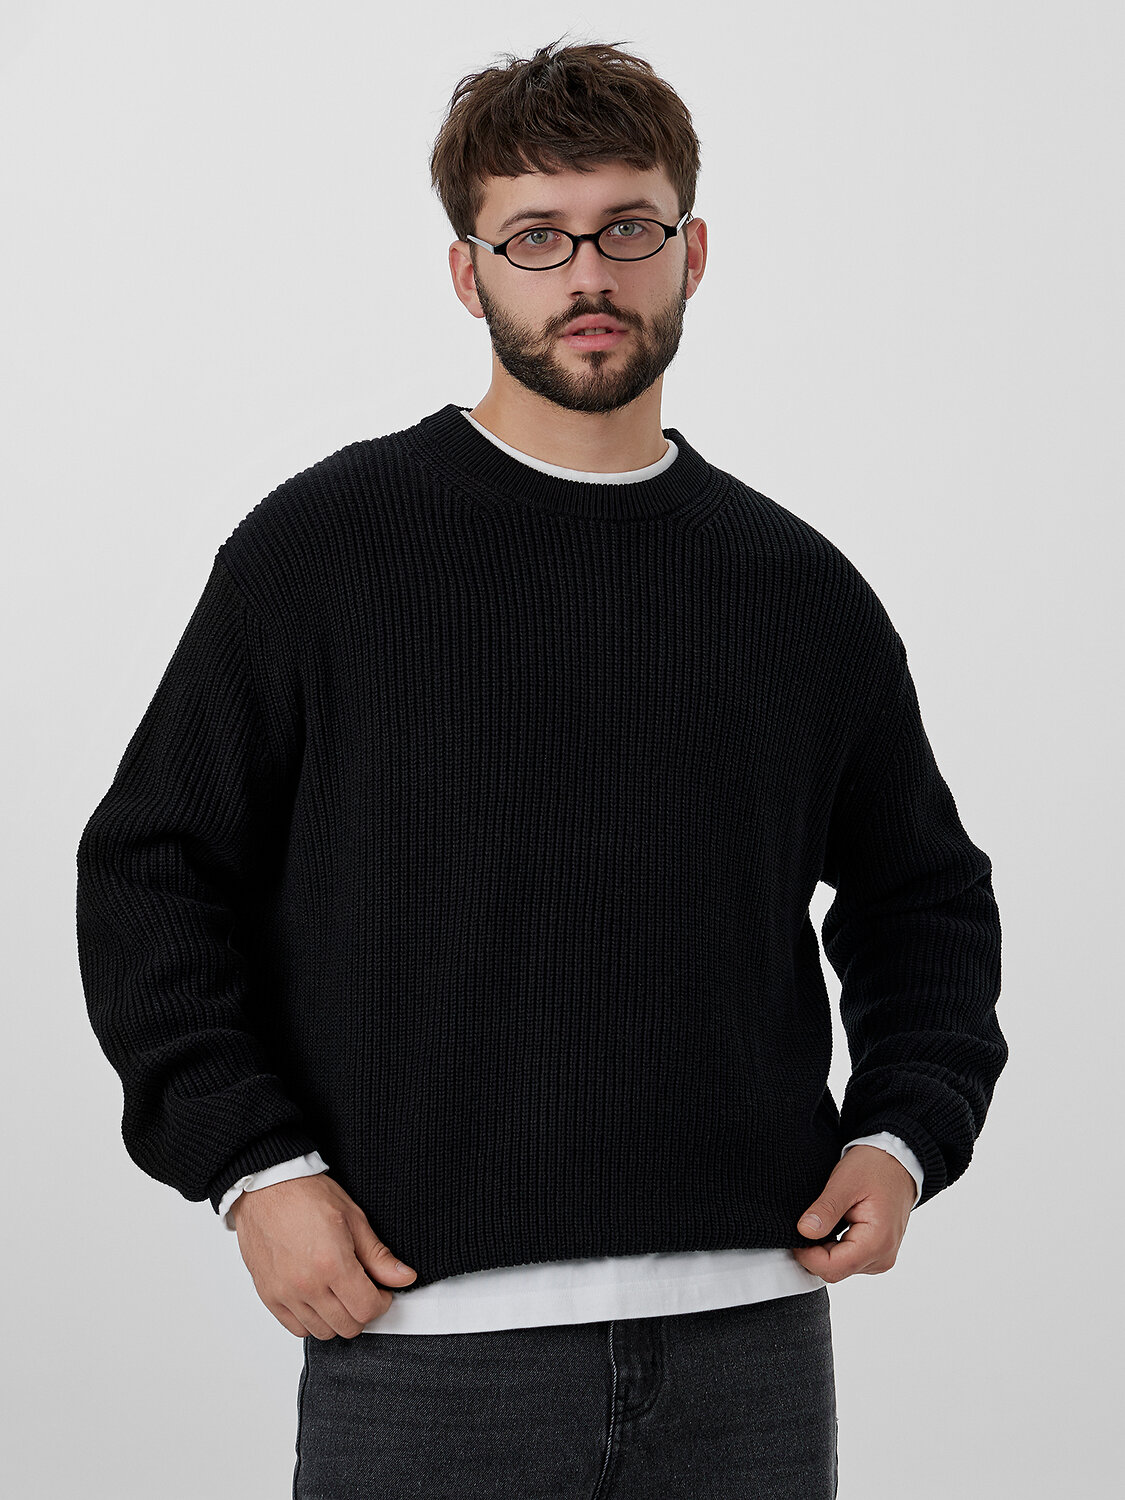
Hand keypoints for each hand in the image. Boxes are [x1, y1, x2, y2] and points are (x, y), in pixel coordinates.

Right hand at [230, 1173, 417, 1338]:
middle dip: (362, 1311)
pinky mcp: (269, 1296)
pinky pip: (297, 1328)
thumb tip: (403, 1277)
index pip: (367, 1309)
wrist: (266, 1187)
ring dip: (338, 1318)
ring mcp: (285, 1294)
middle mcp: (307, 1285)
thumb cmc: (306, 1195)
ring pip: (323, 1332)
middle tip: (363, 1290)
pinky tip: (319, 1299)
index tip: (381, 1291)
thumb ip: (378, 1255)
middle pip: (348, 1326)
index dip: (382, 1302)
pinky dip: (312, 1320)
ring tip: (340, 1293)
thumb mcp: (353, 1219)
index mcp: (332, 1264)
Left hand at [791, 1145, 916, 1282]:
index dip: (807, 1256)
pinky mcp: (877, 1254)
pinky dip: (833, 1248)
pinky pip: (848, 1260)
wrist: (897, 1163)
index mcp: (877, 1242)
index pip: (833, 1267)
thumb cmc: (874, 1168)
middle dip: (813, 1253)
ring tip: (821, 1221)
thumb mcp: (845, 1182)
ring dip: (823, 1251)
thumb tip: (805, 1231)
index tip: (794, 1234)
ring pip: (840, 1268)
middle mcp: (882, 1257)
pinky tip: (830, 1228)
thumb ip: (826, 1209)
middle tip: (803, 1224)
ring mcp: (881, 1257)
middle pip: (836, 1271)